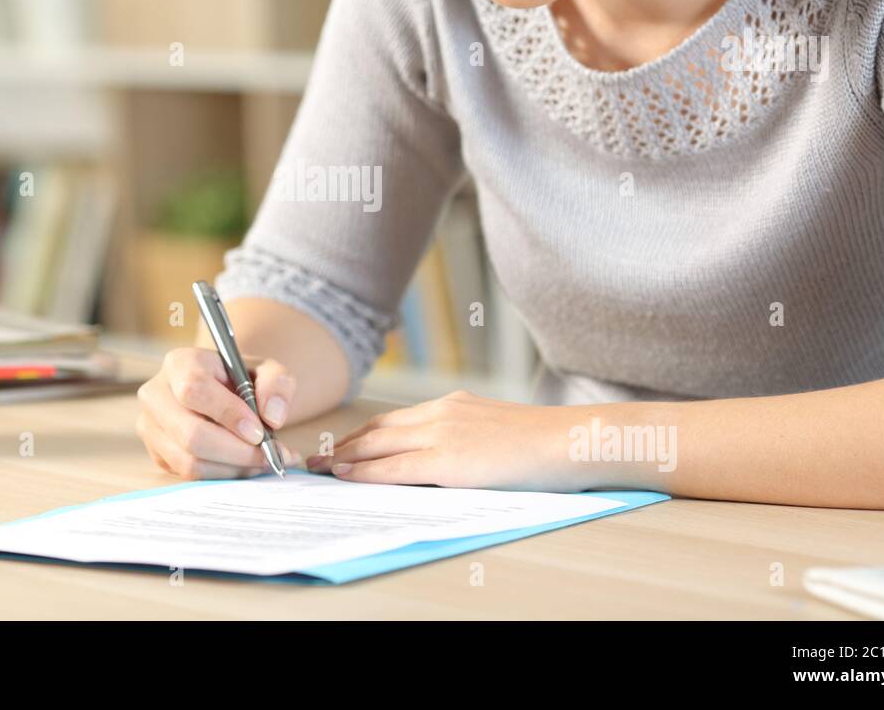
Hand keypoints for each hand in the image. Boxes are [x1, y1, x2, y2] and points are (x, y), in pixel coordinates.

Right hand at [135, 347, 302, 479]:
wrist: (223, 393)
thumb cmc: (242, 380)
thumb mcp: (266, 370)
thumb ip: (277, 384)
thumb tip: (272, 417)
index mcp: (180, 363)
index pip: (194, 390)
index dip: (228, 414)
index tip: (259, 432)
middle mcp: (156, 395)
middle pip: (190, 434)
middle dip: (236, 451)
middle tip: (269, 455)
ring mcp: (151, 427)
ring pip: (189, 461)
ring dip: (232, 468)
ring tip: (262, 461)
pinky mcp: (157, 453)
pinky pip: (189, 476)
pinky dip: (223, 475)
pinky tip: (245, 466)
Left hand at [305, 390, 599, 490]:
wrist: (569, 440)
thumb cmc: (543, 443)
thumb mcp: (496, 430)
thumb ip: (467, 438)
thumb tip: (449, 459)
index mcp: (452, 405)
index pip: (394, 419)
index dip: (362, 434)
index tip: (339, 445)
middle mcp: (441, 413)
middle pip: (377, 429)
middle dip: (343, 444)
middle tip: (315, 457)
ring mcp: (442, 434)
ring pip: (378, 445)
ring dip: (344, 458)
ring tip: (319, 468)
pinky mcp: (448, 460)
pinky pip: (395, 467)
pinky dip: (364, 472)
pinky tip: (345, 477)